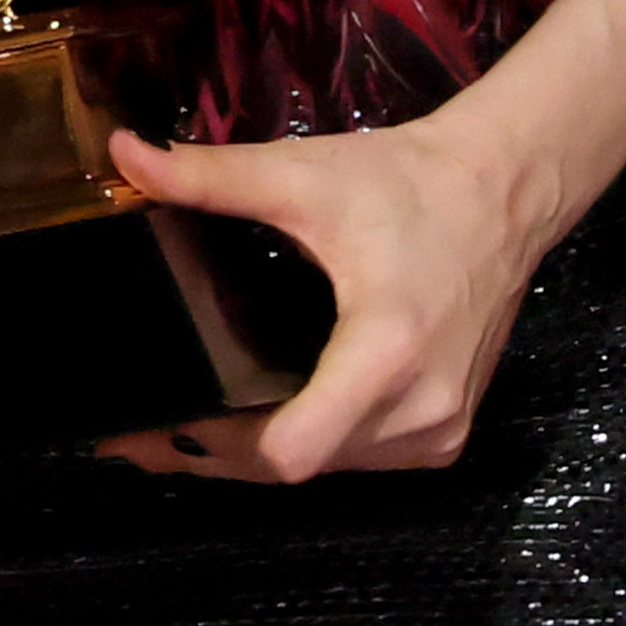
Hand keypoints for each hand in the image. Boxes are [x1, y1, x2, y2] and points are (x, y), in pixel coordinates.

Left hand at [95, 0, 625, 489]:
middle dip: (217, 453)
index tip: (155, 424)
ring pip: (328, 469)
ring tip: (192, 422)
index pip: (292, 449)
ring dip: (263, 452)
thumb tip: (121, 156)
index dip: (217, 445)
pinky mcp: (447, 434)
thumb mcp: (302, 175)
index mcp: (384, 351)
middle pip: (296, 466)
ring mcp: (439, 430)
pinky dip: (314, 444)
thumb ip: (208, 176)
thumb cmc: (407, 182)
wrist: (504, 190)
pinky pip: (362, 459)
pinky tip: (267, 418)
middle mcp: (419, 409)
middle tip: (143, 430)